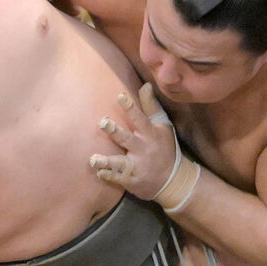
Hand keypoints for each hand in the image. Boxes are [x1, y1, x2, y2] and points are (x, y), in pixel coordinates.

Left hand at [89, 83, 178, 199]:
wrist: (173, 180)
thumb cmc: (164, 148)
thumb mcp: (162, 126)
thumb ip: (151, 106)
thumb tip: (146, 85)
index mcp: (150, 134)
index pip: (140, 118)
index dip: (130, 107)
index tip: (120, 96)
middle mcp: (143, 149)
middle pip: (128, 139)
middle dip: (115, 132)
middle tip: (103, 122)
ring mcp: (138, 166)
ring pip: (121, 163)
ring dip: (107, 161)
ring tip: (94, 159)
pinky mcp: (133, 180)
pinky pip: (119, 178)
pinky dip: (110, 176)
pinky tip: (99, 173)